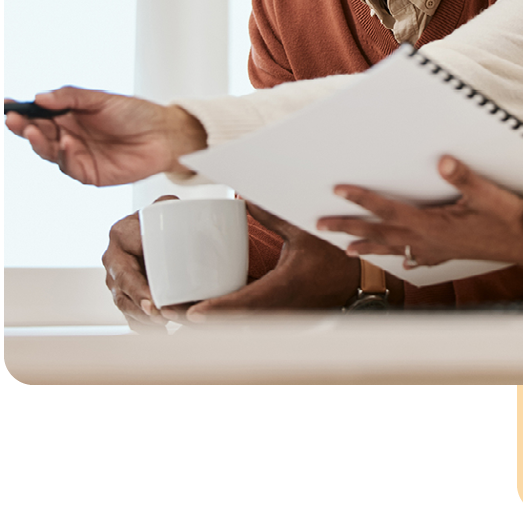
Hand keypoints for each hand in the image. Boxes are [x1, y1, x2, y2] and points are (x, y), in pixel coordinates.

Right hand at [5, 88, 205, 185]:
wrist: (165, 135)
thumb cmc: (137, 114)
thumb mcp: (102, 99)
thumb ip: (71, 97)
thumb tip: (40, 97)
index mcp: (71, 115)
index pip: (39, 113)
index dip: (21, 111)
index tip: (5, 105)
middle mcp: (70, 135)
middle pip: (38, 133)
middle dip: (23, 126)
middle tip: (13, 119)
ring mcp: (77, 155)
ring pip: (48, 151)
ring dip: (38, 141)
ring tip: (33, 130)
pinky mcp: (88, 172)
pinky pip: (68, 166)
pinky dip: (64, 155)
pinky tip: (65, 143)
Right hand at [102, 196, 179, 333]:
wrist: (155, 227)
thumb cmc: (163, 215)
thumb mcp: (165, 205)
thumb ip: (169, 205)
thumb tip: (177, 210)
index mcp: (119, 236)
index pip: (124, 268)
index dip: (137, 288)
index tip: (153, 301)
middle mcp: (113, 259)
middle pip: (122, 291)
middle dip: (141, 307)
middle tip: (160, 316)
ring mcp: (116, 279)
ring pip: (124, 305)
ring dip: (143, 318)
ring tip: (163, 325)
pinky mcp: (124, 293)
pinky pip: (129, 314)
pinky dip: (143, 326)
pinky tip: (160, 332)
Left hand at [164, 204, 362, 321]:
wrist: (358, 282)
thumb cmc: (335, 258)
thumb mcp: (303, 231)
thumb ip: (273, 215)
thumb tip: (245, 197)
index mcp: (283, 288)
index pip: (244, 304)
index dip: (216, 311)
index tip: (190, 312)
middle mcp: (276, 307)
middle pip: (229, 321)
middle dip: (195, 318)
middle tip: (164, 309)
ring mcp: (275, 315)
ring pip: (232, 324)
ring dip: (204, 321)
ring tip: (171, 310)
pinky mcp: (275, 314)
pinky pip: (242, 319)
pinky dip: (219, 318)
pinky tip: (199, 309)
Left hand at [317, 155, 522, 269]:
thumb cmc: (507, 217)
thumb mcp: (486, 193)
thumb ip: (463, 177)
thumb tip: (443, 161)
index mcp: (430, 225)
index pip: (387, 210)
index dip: (361, 200)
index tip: (338, 191)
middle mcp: (428, 241)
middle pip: (379, 233)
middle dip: (348, 228)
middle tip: (321, 225)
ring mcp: (437, 250)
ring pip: (393, 249)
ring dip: (368, 246)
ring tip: (345, 248)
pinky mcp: (448, 254)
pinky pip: (416, 256)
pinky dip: (400, 256)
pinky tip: (400, 259)